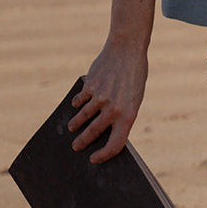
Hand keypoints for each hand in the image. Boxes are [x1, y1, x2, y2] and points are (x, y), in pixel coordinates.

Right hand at [68, 42, 147, 163]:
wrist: (128, 48)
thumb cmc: (134, 75)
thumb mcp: (134, 96)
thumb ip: (121, 112)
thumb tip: (104, 131)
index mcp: (128, 114)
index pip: (115, 144)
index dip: (104, 155)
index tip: (94, 159)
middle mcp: (113, 109)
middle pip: (93, 133)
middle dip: (82, 142)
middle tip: (76, 147)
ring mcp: (100, 97)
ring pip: (82, 117)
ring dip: (75, 124)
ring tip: (72, 127)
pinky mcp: (90, 86)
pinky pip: (80, 100)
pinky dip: (77, 103)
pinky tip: (76, 105)